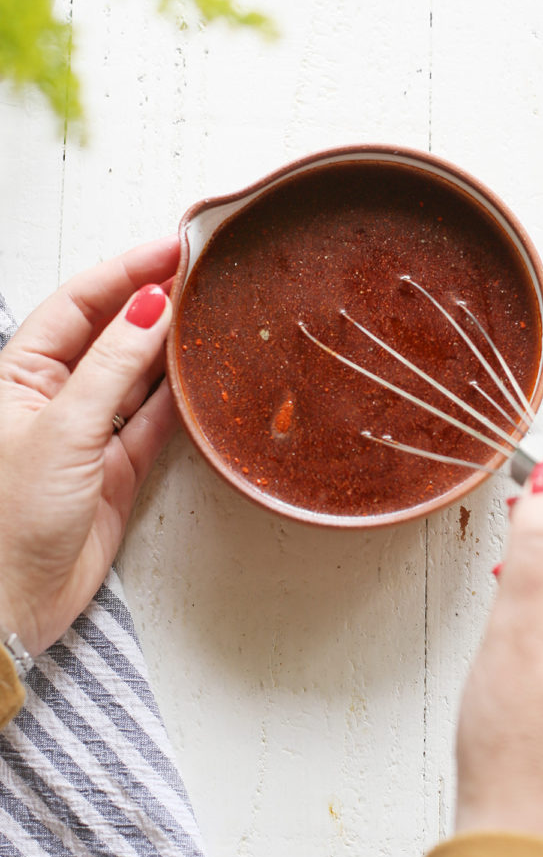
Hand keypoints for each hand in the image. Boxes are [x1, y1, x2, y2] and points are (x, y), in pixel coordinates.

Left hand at [0, 237, 179, 657]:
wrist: (11, 607)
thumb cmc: (9, 519)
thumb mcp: (62, 430)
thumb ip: (112, 367)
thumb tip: (148, 307)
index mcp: (17, 375)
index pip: (77, 305)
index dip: (123, 273)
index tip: (168, 249)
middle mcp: (51, 398)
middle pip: (108, 334)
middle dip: (150, 302)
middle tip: (199, 273)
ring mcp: (85, 434)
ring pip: (134, 375)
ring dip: (168, 347)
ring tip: (208, 314)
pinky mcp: (114, 470)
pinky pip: (152, 422)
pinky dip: (177, 399)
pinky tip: (201, 375)